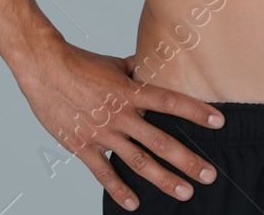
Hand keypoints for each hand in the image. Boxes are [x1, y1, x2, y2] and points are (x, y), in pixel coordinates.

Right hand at [14, 41, 225, 210]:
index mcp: (131, 92)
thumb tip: (156, 66)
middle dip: (187, 160)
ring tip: (185, 193)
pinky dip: (119, 190)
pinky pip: (104, 173)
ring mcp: (102, 133)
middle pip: (161, 141)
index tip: (219, 122)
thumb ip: (138, 71)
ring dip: (163, 179)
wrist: (44, 69)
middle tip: (209, 175)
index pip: (171, 102)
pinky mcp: (82, 146)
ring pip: (138, 162)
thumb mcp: (116, 63)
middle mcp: (121, 115)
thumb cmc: (81, 63)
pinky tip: (134, 204)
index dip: (196, 112)